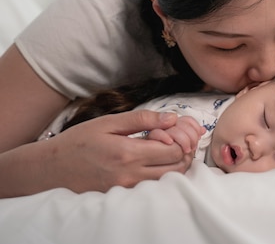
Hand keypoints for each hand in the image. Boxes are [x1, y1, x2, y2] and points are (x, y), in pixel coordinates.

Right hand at [41, 110, 194, 192]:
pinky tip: (154, 159)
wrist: (51, 168)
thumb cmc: (79, 141)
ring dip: (175, 163)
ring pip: (169, 178)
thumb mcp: (109, 122)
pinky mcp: (124, 194)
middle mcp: (131, 175)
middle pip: (177, 166)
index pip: (174, 150)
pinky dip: (163, 173)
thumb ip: (143, 119)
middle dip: (183, 150)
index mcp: (128, 153)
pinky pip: (154, 185)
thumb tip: (172, 118)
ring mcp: (128, 188)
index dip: (181, 137)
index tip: (174, 128)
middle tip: (175, 137)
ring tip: (165, 147)